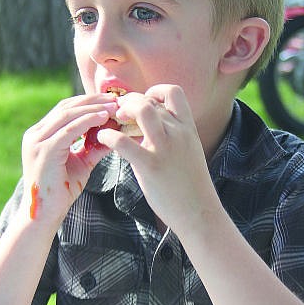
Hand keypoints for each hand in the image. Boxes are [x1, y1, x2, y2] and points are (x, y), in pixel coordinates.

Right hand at [20, 94, 117, 225]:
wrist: (44, 214)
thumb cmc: (61, 191)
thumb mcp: (81, 163)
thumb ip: (93, 147)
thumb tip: (114, 134)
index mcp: (40, 135)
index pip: (65, 110)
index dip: (88, 102)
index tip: (110, 100)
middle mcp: (35, 134)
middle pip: (66, 107)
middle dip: (92, 100)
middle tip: (115, 98)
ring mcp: (37, 141)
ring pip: (67, 115)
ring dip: (93, 108)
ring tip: (113, 106)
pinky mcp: (44, 151)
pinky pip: (69, 129)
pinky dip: (87, 121)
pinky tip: (103, 118)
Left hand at [95, 85, 218, 232]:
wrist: (199, 212)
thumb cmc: (190, 186)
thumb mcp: (188, 152)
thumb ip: (172, 136)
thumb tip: (151, 127)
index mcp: (188, 129)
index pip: (173, 92)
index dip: (154, 92)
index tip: (144, 102)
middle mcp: (178, 133)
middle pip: (151, 101)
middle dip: (131, 101)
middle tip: (120, 112)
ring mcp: (165, 148)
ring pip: (142, 110)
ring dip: (124, 109)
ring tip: (115, 120)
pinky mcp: (150, 166)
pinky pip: (124, 141)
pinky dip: (109, 135)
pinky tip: (103, 138)